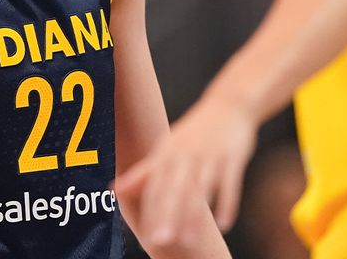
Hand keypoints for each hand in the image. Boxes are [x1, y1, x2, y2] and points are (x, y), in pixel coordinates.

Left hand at [114, 92, 256, 246]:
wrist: (228, 105)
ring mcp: (210, 155)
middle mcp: (187, 154)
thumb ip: (143, 172)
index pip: (155, 186)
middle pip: (175, 189)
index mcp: (168, 153)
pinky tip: (224, 225)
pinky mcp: (232, 157)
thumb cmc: (194, 132)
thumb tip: (113, 190)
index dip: (149, 210)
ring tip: (190, 242)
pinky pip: (229, 184)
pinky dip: (227, 205)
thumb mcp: (167, 147)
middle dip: (168, 215)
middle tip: (161, 241)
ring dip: (195, 216)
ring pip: (201, 190)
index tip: (144, 237)